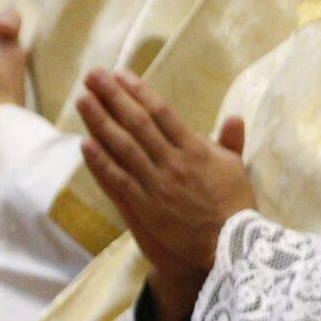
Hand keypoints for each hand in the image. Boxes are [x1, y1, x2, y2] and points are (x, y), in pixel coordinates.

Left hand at [75, 70, 253, 320]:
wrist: (227, 245)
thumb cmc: (234, 205)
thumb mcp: (237, 168)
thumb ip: (231, 141)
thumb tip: (234, 117)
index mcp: (195, 148)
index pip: (161, 112)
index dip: (139, 92)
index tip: (121, 74)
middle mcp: (172, 161)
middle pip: (137, 123)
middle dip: (113, 97)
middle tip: (93, 76)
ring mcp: (156, 184)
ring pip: (122, 147)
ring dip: (100, 121)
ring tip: (83, 100)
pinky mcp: (144, 206)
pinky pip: (117, 180)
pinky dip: (100, 162)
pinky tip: (85, 144)